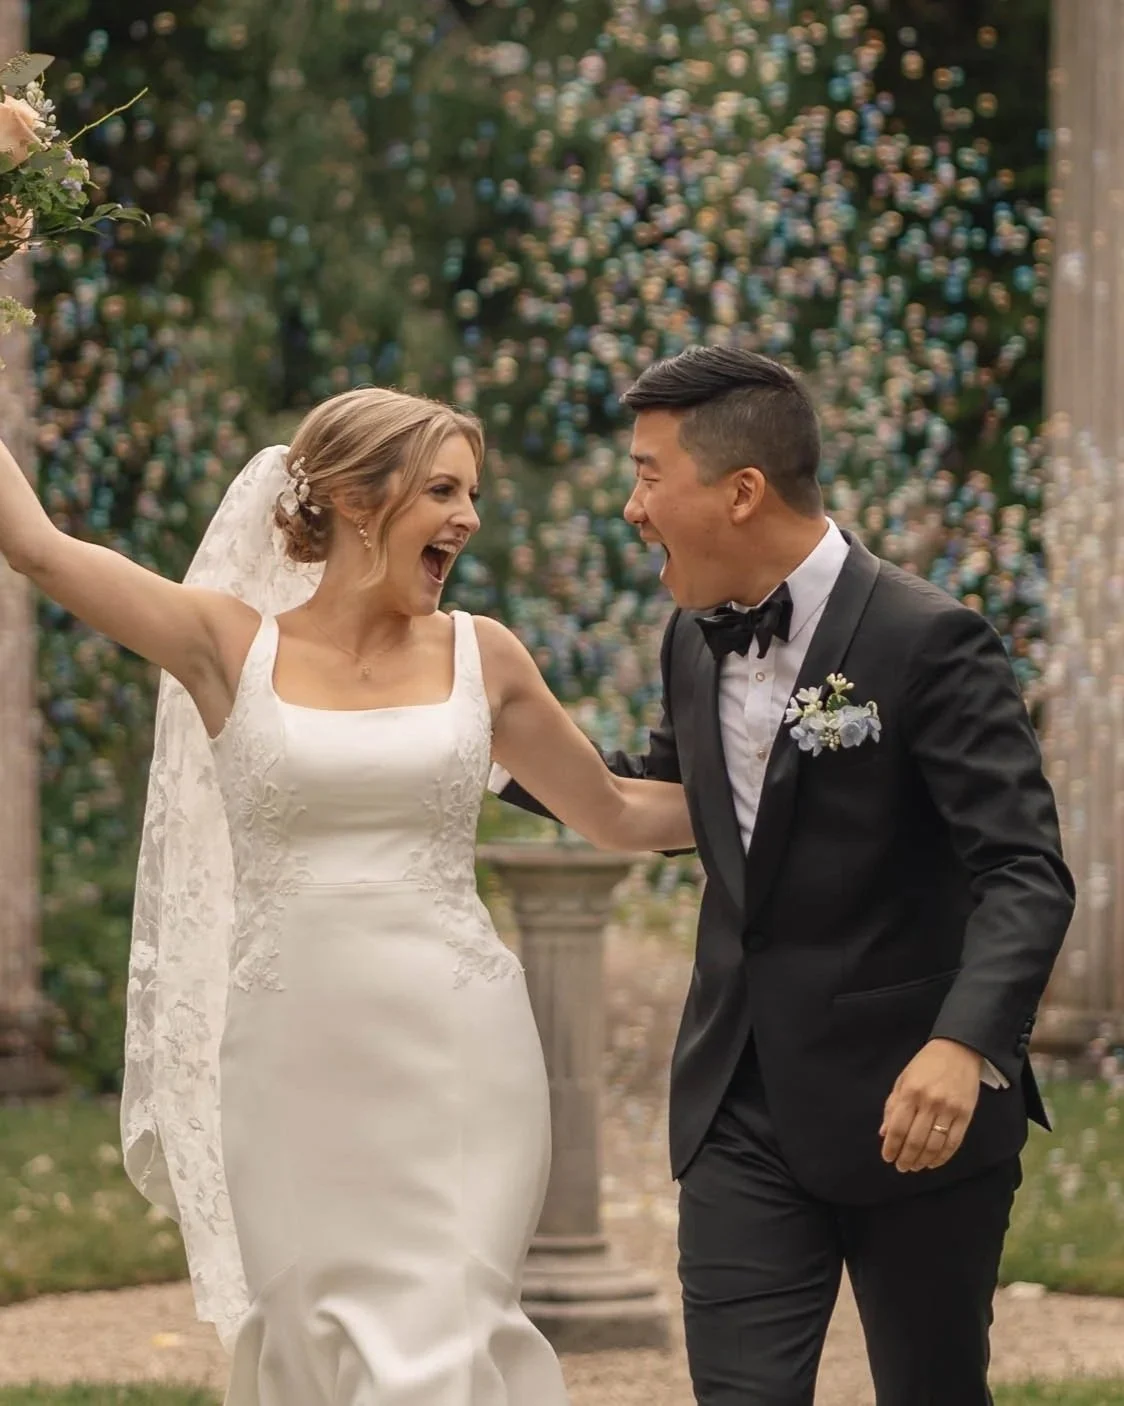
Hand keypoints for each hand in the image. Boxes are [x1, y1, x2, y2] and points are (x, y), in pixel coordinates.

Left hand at [879, 1038, 982, 1172]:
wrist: (958, 1050)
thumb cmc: (926, 1065)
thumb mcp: (903, 1079)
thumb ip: (892, 1106)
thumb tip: (884, 1133)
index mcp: (910, 1092)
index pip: (897, 1127)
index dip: (891, 1146)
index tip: (887, 1157)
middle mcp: (929, 1102)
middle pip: (915, 1140)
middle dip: (906, 1158)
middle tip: (901, 1167)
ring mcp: (949, 1109)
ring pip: (934, 1145)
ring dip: (922, 1161)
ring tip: (915, 1167)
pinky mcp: (966, 1115)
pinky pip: (953, 1143)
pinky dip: (942, 1157)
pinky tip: (933, 1162)